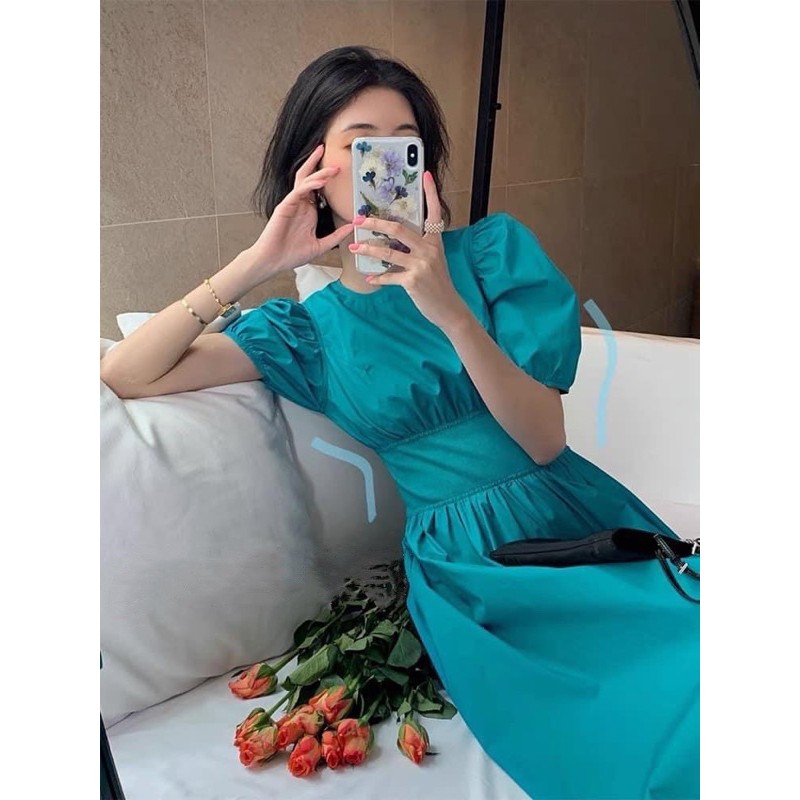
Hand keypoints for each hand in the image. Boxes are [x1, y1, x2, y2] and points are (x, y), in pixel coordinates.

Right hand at [248, 144, 353, 277]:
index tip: (339, 168)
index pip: (317, 188)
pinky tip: (319, 181)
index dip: (326, 177)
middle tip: (330, 154)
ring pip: (304, 182)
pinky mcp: (284, 207)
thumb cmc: (292, 254)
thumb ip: (336, 236)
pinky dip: (309, 186)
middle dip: (318, 165)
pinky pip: (298, 192)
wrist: (274, 261)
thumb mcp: (320, 245)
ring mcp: (291, 204)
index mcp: (308, 211)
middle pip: (308, 178)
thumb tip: (353, 228)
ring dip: (318, 173)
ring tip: (332, 169)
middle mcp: (300, 204)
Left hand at [348, 171, 470, 331]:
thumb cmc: (438, 283)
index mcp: (435, 241)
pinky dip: (377, 278)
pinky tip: (369, 277)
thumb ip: (419, 246)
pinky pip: (389, 276)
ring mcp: (421, 265)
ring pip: (388, 252)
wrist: (448, 308)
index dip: (431, 193)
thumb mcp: (433, 260)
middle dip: (375, 223)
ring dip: (368, 249)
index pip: (434, 212)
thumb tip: (395, 236)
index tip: (426, 174)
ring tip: (353, 247)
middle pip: (398, 228)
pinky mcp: (413, 281)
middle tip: (358, 220)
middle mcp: (429, 250)